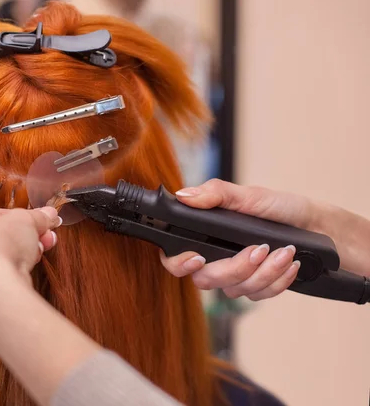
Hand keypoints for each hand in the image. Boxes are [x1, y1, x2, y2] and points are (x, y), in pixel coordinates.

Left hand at [0, 205, 61, 298]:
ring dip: (23, 252)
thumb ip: (38, 217)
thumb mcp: (25, 220)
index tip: (38, 219)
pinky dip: (13, 271)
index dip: (20, 216)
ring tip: (40, 249)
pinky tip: (27, 268)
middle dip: (25, 236)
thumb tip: (48, 215)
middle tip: (43, 235)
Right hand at [161, 179, 317, 300]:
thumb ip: (216, 194)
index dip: (178, 263)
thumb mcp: (250, 195)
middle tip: (260, 249)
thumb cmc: (282, 208)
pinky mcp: (256, 288)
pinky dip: (277, 281)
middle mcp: (215, 258)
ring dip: (264, 273)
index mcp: (206, 235)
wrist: (318, 227)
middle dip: (235, 268)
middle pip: (205, 280)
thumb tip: (184, 195)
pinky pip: (258, 296)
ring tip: (285, 252)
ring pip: (235, 290)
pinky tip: (289, 264)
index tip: (197, 258)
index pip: (174, 258)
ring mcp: (235, 277)